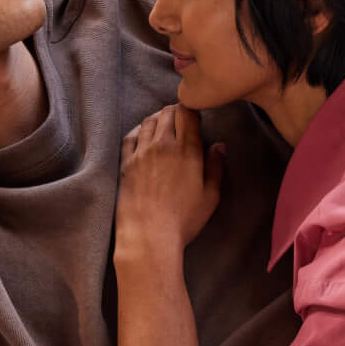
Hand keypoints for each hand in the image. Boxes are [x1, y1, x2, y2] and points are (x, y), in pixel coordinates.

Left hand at [116, 105, 225, 264]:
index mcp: (187, 150)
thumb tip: (219, 146)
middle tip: (182, 120)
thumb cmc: (183, 220)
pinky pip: (130, 136)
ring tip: (165, 127)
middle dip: (177, 111)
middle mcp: (163, 145)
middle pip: (168, 112)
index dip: (193, 109)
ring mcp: (141, 153)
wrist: (148, 236)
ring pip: (149, 121)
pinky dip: (139, 130)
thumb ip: (215, 167)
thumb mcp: (210, 196)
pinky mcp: (126, 163)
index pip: (188, 112)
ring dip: (158, 119)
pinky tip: (144, 136)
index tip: (197, 118)